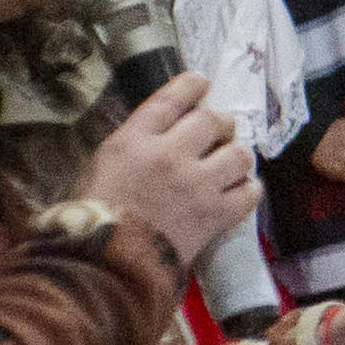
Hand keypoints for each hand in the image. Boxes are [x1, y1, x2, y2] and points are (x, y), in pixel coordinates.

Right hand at [82, 76, 258, 268]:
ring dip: (237, 156)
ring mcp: (196, 185)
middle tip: (220, 131)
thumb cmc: (94, 214)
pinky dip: (247, 190)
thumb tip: (169, 130)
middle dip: (220, 123)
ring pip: (239, 153)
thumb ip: (136, 143)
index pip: (171, 99)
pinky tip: (237, 191)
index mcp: (133, 141)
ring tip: (228, 164)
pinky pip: (250, 191)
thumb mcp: (102, 166)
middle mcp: (168, 155)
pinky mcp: (216, 214)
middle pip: (213, 120)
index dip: (191, 85)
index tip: (202, 82)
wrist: (105, 263)